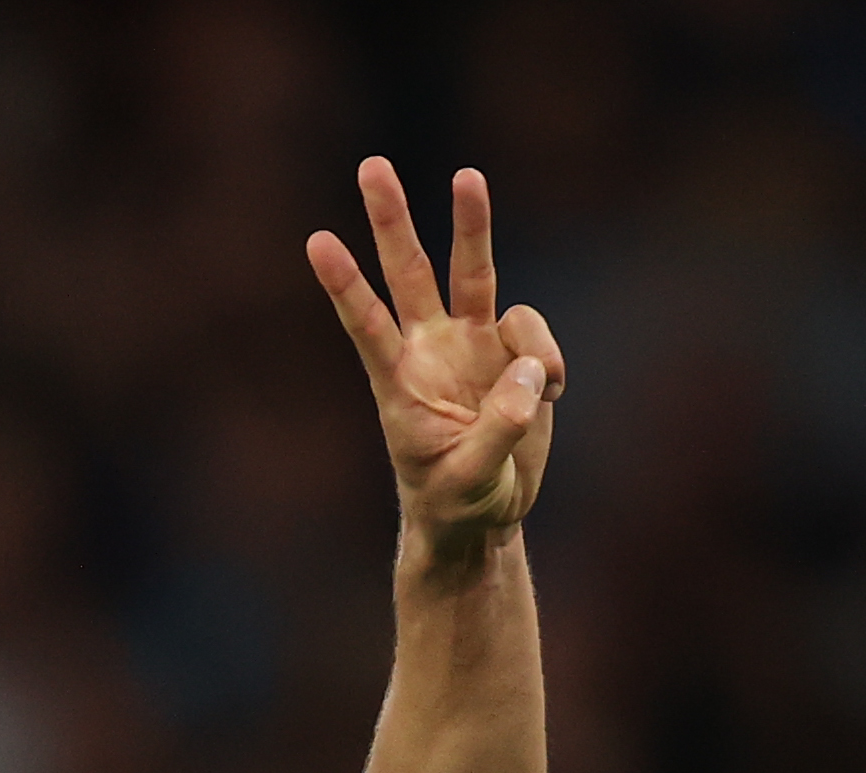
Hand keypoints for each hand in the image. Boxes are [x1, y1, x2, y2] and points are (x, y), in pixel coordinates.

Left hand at [307, 160, 564, 554]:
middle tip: (371, 165)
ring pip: (473, 270)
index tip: (317, 242)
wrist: (483, 515)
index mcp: (400, 385)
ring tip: (477, 205)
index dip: (345, 285)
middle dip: (391, 218)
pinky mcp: (513, 353)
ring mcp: (472, 345)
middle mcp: (430, 351)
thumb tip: (530, 377)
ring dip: (472, 224)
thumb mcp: (470, 480)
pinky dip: (548, 361)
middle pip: (408, 271)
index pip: (366, 326)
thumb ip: (500, 431)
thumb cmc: (458, 501)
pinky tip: (548, 397)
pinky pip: (534, 334)